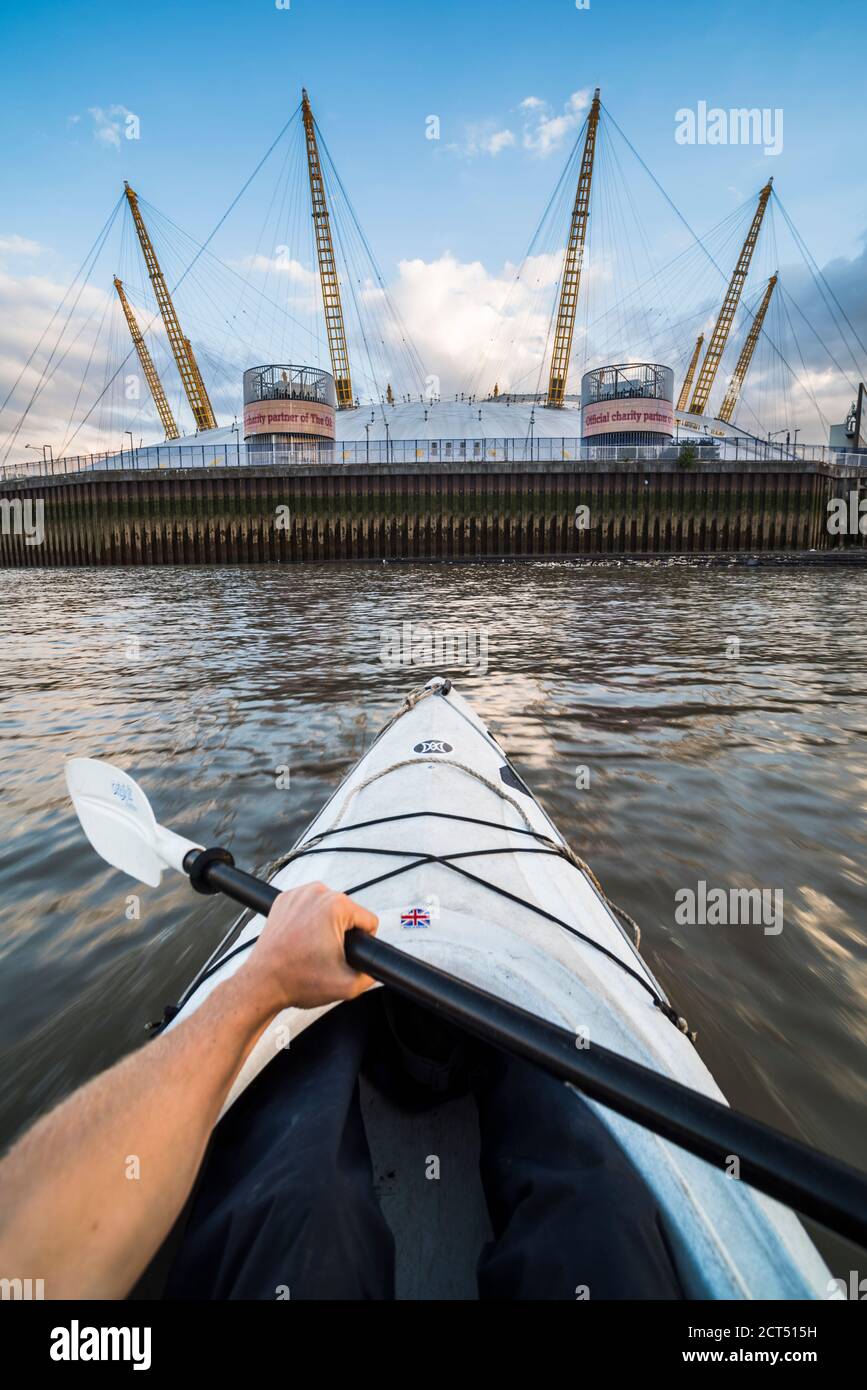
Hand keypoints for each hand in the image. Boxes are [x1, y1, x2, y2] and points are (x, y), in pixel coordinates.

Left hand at [238, 882, 378, 1012]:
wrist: (263, 982)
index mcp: (336, 906)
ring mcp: (298, 893)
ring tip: (312, 946)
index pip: (369, 920)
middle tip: (324, 953)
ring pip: (329, 908)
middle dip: (342, 933)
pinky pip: (310, 906)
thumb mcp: (348, 985)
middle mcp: (317, 893)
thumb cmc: (297, 980)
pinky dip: (309, 920)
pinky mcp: (284, 899)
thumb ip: (372, 974)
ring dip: (326, 925)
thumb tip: (379, 967)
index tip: (344, 954)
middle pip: (349, 913)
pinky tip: (301, 938)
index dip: (363, 942)